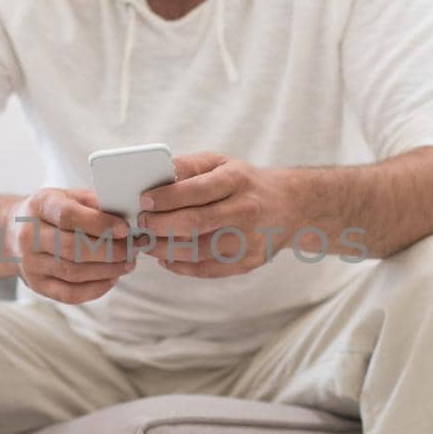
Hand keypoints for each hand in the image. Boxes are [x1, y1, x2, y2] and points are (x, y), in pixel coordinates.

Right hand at [5, 187, 135, 303]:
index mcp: (39, 206)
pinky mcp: (37, 285)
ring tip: (128, 264)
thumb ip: (93, 202)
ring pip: (73, 272)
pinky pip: (69, 294)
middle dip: (109, 251)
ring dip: (107, 271)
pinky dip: (95, 289)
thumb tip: (127, 213)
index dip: (99, 223)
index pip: (68, 216)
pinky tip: (112, 279)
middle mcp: (30, 236)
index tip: (125, 229)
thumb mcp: (66, 196)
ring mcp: (31, 263)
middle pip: (73, 248)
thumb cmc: (49, 212)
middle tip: (132, 250)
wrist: (11, 232)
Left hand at [136, 151, 293, 277]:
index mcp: (237, 180)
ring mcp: (248, 240)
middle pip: (195, 223)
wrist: (291, 206)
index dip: (167, 198)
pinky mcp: (248, 262)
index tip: (143, 201)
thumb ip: (189, 166)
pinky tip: (166, 259)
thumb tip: (156, 176)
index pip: (197, 190)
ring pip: (198, 251)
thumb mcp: (222, 163)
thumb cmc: (245, 182)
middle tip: (141, 224)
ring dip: (165, 250)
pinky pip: (207, 269)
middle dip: (160, 226)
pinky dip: (181, 266)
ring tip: (147, 242)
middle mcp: (245, 210)